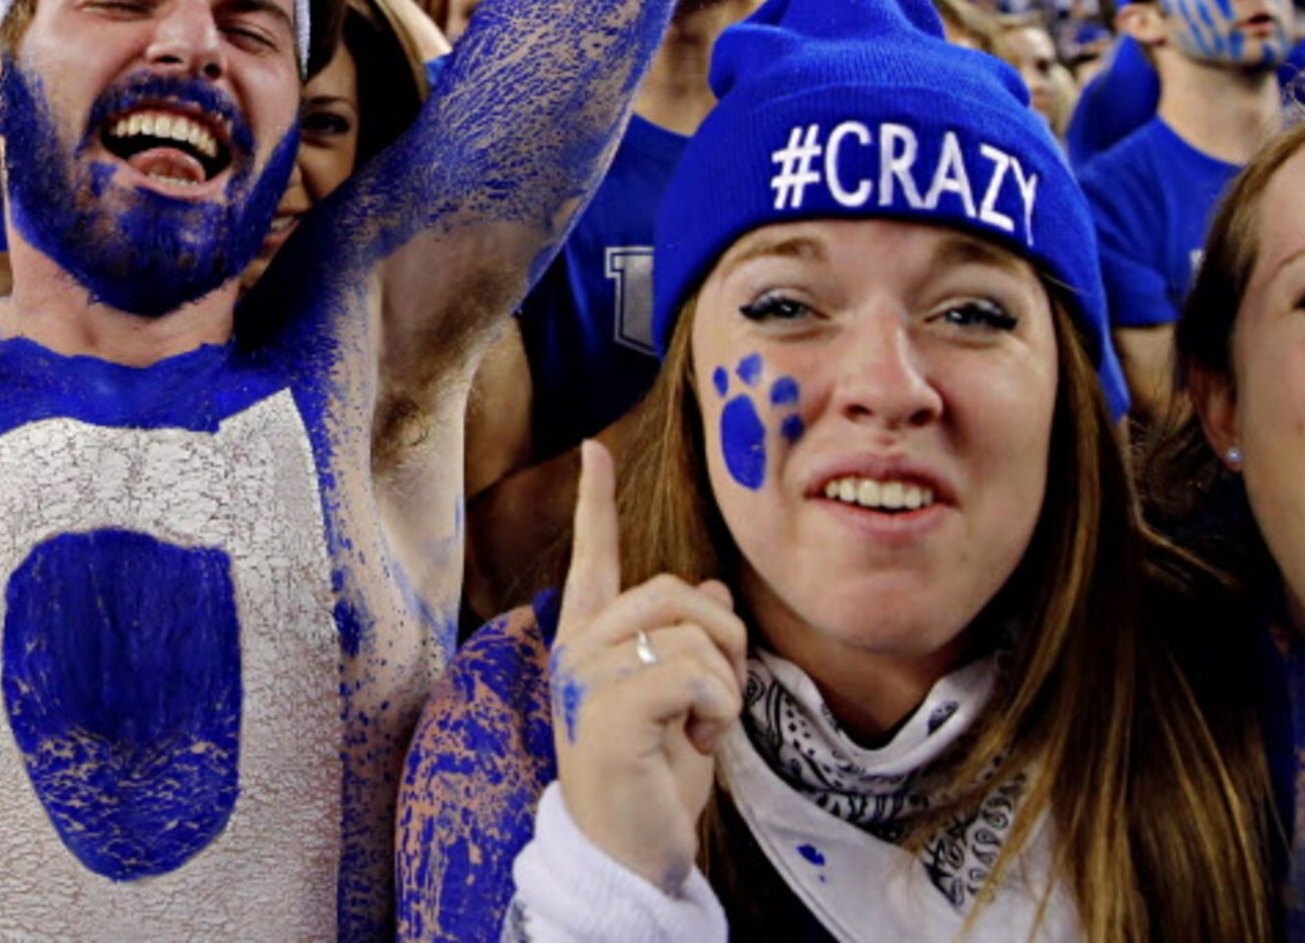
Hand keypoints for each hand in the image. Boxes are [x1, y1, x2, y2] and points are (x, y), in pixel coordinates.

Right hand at [550, 441, 746, 895]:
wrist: (630, 855)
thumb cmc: (652, 780)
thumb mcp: (683, 704)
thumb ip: (688, 645)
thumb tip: (712, 590)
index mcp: (591, 640)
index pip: (593, 556)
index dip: (595, 500)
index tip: (593, 449)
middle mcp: (579, 649)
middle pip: (674, 590)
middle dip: (725, 640)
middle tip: (720, 698)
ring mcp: (586, 678)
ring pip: (691, 633)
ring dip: (725, 685)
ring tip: (703, 726)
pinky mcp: (605, 713)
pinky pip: (691, 675)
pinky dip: (716, 709)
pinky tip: (697, 740)